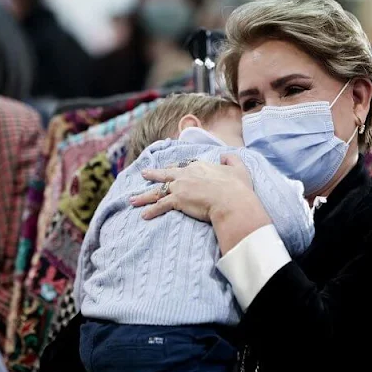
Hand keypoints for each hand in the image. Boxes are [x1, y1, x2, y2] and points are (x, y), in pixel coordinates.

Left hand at [131, 154, 252, 221]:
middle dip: (153, 175)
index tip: (172, 170)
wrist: (231, 200)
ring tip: (133, 200)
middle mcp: (186, 174)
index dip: (177, 169)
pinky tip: (144, 216)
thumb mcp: (238, 169)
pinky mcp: (177, 200)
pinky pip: (160, 206)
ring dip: (144, 196)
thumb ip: (231, 159)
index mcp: (199, 166)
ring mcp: (180, 187)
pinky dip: (151, 211)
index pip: (184, 166)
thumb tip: (225, 155)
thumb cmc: (237, 187)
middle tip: (144, 174)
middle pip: (166, 174)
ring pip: (157, 191)